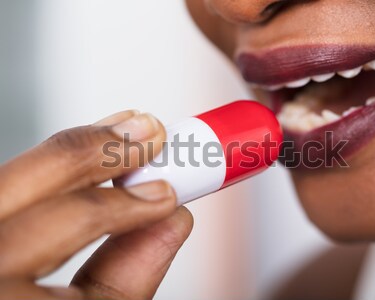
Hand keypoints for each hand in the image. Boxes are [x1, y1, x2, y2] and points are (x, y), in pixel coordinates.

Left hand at [0, 110, 192, 299]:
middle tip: (149, 134)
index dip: (125, 203)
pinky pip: (5, 184)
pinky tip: (78, 158)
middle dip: (97, 152)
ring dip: (71, 149)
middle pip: (22, 188)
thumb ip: (129, 278)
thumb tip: (172, 222)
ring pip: (6, 177)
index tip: (169, 189)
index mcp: (3, 299)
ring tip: (121, 134)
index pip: (67, 230)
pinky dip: (45, 166)